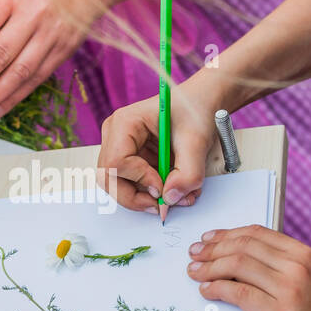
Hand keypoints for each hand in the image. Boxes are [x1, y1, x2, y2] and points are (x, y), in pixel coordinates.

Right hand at [97, 83, 219, 212]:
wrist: (201, 104)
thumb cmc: (194, 111)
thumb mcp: (197, 141)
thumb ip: (187, 173)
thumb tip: (170, 199)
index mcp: (125, 123)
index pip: (116, 162)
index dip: (138, 179)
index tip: (163, 187)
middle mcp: (116, 136)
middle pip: (109, 179)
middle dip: (135, 198)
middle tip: (162, 205)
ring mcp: (120, 149)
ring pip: (118, 187)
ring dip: (146, 198)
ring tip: (175, 197)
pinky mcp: (130, 161)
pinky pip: (132, 186)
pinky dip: (151, 194)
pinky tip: (172, 190)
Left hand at [186, 226, 310, 310]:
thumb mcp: (309, 282)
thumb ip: (282, 269)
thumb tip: (238, 262)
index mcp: (304, 255)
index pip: (256, 233)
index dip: (227, 234)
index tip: (208, 239)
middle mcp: (297, 267)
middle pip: (243, 246)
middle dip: (212, 249)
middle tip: (194, 254)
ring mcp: (289, 290)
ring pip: (236, 265)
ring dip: (209, 267)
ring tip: (195, 271)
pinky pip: (238, 293)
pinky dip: (217, 288)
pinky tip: (207, 290)